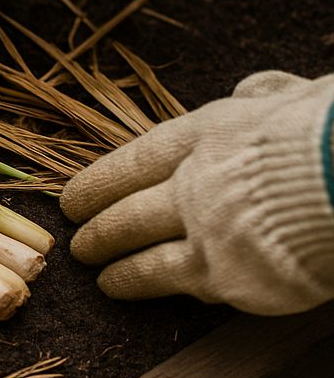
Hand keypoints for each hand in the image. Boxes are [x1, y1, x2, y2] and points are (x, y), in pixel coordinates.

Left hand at [61, 72, 333, 314]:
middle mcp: (197, 181)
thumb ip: (269, 96)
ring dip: (109, 257)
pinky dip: (140, 284)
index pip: (139, 157)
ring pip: (137, 248)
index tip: (76, 194)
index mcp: (213, 133)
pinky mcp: (228, 276)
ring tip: (92, 266)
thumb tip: (252, 89)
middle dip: (96, 222)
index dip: (103, 178)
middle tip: (75, 233)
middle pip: (127, 207)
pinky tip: (125, 288)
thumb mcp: (302, 97)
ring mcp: (206, 230)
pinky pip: (173, 281)